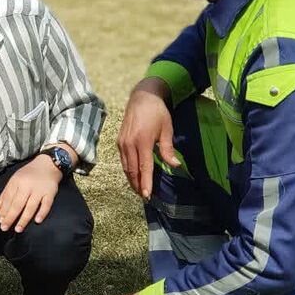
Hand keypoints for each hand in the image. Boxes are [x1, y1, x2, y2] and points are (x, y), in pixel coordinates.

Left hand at [0, 155, 59, 232]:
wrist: (48, 164)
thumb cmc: (29, 174)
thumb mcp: (15, 180)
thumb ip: (5, 194)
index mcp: (17, 181)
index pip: (8, 198)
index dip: (4, 210)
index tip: (0, 221)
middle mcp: (27, 185)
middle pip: (17, 204)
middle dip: (10, 217)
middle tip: (5, 228)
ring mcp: (39, 189)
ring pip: (31, 206)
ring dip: (24, 219)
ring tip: (18, 229)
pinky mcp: (50, 192)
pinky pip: (46, 204)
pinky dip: (42, 212)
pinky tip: (37, 221)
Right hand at [118, 82, 179, 199]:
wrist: (142, 97)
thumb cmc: (157, 112)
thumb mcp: (167, 129)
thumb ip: (168, 149)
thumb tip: (175, 165)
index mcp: (142, 141)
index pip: (144, 167)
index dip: (146, 182)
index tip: (147, 195)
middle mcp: (129, 144)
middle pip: (132, 171)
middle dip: (137, 185)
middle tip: (144, 196)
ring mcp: (122, 143)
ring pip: (126, 167)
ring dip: (132, 180)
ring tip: (139, 189)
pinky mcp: (119, 142)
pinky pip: (123, 160)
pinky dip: (128, 170)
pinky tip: (134, 175)